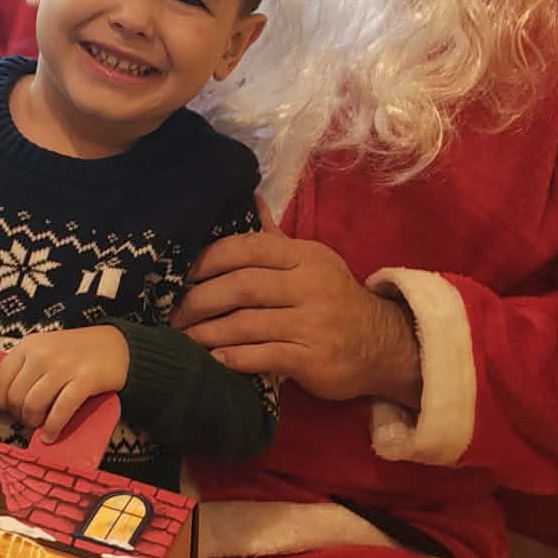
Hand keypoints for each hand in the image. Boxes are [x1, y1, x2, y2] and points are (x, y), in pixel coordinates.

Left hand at [0, 327, 128, 442]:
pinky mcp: (84, 381)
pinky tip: (51, 436)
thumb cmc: (78, 352)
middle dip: (18, 415)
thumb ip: (24, 367)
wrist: (118, 347)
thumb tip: (4, 399)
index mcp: (29, 345)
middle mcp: (42, 354)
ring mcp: (64, 367)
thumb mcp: (45, 348)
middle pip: (15, 395)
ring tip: (40, 427)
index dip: (0, 402)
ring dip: (33, 422)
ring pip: (33, 405)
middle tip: (27, 420)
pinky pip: (60, 411)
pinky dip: (53, 428)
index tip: (9, 411)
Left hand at [171, 204, 421, 404]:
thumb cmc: (334, 300)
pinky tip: (214, 360)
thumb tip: (249, 197)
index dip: (209, 260)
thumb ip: (274, 238)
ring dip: (209, 333)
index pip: (249, 248)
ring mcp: (313, 324)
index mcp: (303, 257)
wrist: (384, 345)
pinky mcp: (314, 359)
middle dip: (200, 300)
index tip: (181, 275)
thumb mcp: (310, 263)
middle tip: (173, 313)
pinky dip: (234, 358)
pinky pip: (264, 357)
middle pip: (242, 286)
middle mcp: (309, 286)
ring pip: (248, 324)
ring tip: (183, 339)